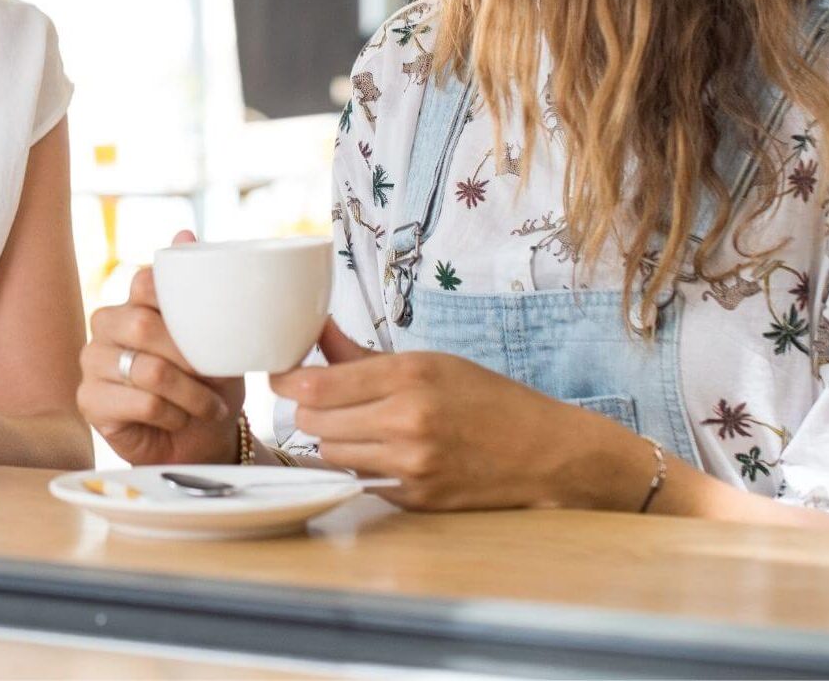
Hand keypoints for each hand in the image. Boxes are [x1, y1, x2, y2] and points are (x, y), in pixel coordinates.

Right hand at [78, 231, 243, 465]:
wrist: (205, 438)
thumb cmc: (208, 383)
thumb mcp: (215, 334)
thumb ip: (198, 287)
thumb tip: (183, 232)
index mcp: (132, 302)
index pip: (145, 283)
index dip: (178, 307)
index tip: (208, 335)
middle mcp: (105, 326)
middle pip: (141, 325)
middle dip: (189, 358)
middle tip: (215, 378)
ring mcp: (92, 363)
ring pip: (147, 369)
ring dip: (190, 394)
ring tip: (208, 406)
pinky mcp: (89, 401)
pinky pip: (141, 402)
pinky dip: (173, 415)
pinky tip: (179, 420)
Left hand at [270, 321, 647, 511]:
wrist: (546, 453)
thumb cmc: (488, 399)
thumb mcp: (430, 362)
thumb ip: (362, 355)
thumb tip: (313, 330)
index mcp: (410, 376)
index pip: (315, 385)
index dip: (286, 380)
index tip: (282, 375)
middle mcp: (407, 421)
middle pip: (312, 422)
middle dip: (308, 411)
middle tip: (322, 402)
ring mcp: (410, 464)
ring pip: (329, 453)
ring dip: (331, 440)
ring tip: (357, 426)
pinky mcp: (413, 497)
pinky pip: (358, 479)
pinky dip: (359, 465)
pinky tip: (382, 451)